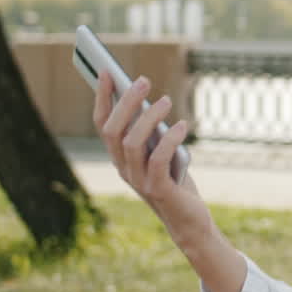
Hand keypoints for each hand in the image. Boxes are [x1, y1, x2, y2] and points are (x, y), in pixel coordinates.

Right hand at [94, 71, 212, 241]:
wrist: (188, 220)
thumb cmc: (175, 181)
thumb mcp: (161, 152)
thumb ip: (153, 132)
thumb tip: (150, 99)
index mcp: (120, 158)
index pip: (103, 125)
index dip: (102, 98)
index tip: (107, 71)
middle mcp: (124, 169)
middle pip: (113, 131)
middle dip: (125, 102)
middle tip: (143, 80)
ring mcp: (139, 181)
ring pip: (132, 143)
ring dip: (148, 118)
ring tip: (167, 100)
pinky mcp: (159, 189)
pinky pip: (158, 160)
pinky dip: (170, 140)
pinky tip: (183, 125)